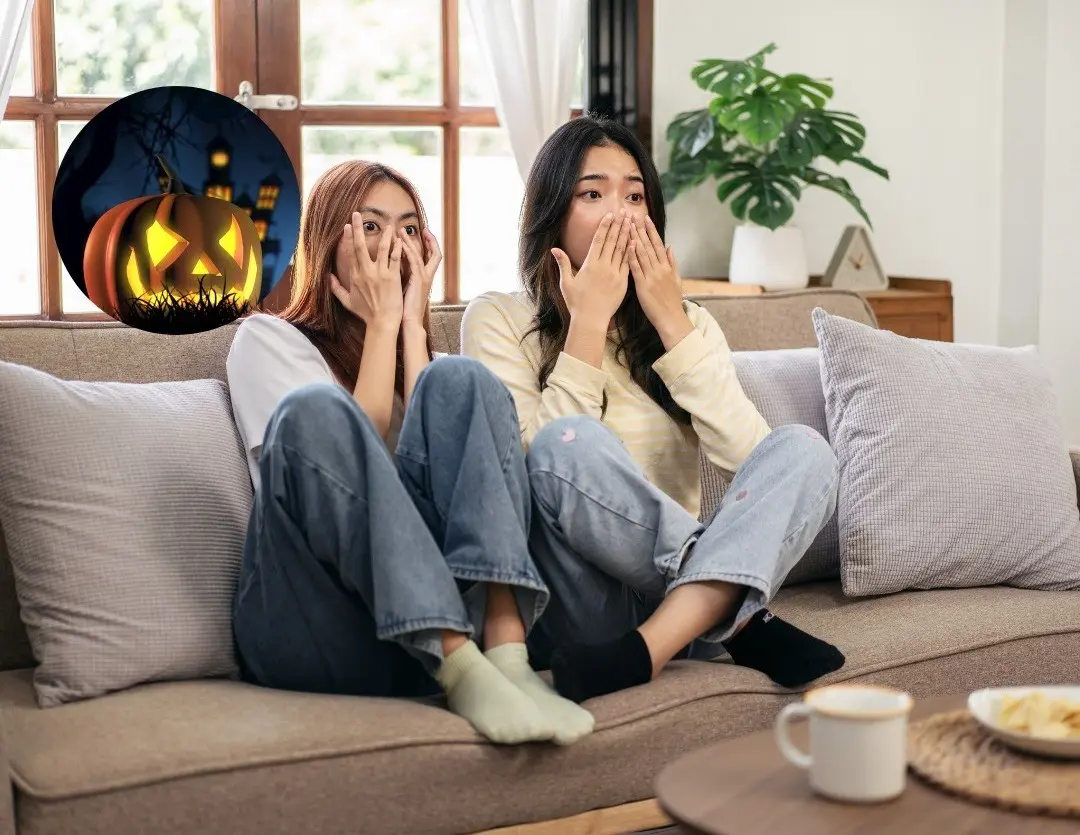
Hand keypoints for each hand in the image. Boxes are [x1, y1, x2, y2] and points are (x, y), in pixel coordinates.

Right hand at [328, 215, 402, 331]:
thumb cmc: (366, 313)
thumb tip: (327, 276)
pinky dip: (396, 247)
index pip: (350, 252)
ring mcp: (379, 274)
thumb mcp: (347, 301)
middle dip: (358, 228)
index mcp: (355, 276)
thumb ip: (336, 288)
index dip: (348, 238)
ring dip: (383, 235)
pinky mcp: (392, 277)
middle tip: (357, 214)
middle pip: (360, 246)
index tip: (348, 226)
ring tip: (387, 225)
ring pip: (380, 248)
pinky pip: (394, 258)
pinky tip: (399, 239)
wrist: (382, 322)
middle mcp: (365, 272)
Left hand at [400, 228, 442, 328]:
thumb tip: (399, 268)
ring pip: (421, 254)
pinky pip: (413, 261)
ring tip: (402, 231)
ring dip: (412, 241)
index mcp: (426, 278)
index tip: (424, 234)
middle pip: (435, 253)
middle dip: (430, 240)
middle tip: (423, 228)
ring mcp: (424, 278)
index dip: (431, 245)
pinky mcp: (418, 280)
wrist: (409, 321)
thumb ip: (406, 277)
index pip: (433, 257)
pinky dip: (407, 250)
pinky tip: (400, 243)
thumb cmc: (406, 309)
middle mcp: (428, 276)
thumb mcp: (408, 290)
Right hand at [551, 211, 631, 327]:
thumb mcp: (566, 283)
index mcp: (590, 265)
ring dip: (628, 234)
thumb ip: (563, 264)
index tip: (610, 215)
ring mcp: (614, 274)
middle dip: (619, 225)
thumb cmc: (576, 303)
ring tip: (632, 222)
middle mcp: (603, 267)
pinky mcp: (623, 283)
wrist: (591, 320)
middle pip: (613, 241)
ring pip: (623, 250)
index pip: (599, 240)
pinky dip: (633, 252)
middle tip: (624, 211)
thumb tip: (554, 249)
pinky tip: (637, 242)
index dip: (605, 226)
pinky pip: (629, 264)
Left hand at [628, 215, 690, 343]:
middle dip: (640, 229)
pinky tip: (628, 245)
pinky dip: (632, 256)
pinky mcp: (644, 286)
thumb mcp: (676, 279)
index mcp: (667, 267)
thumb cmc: (672, 301)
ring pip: (642, 254)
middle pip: (649, 245)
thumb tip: (670, 246)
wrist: (671, 318)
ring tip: (628, 225)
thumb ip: (672, 262)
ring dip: (635, 238)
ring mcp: (652, 276)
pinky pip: (637, 269)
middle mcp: (660, 268)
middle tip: (633, 215)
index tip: (645, 217)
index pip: (658, 244)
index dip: (651, 230)